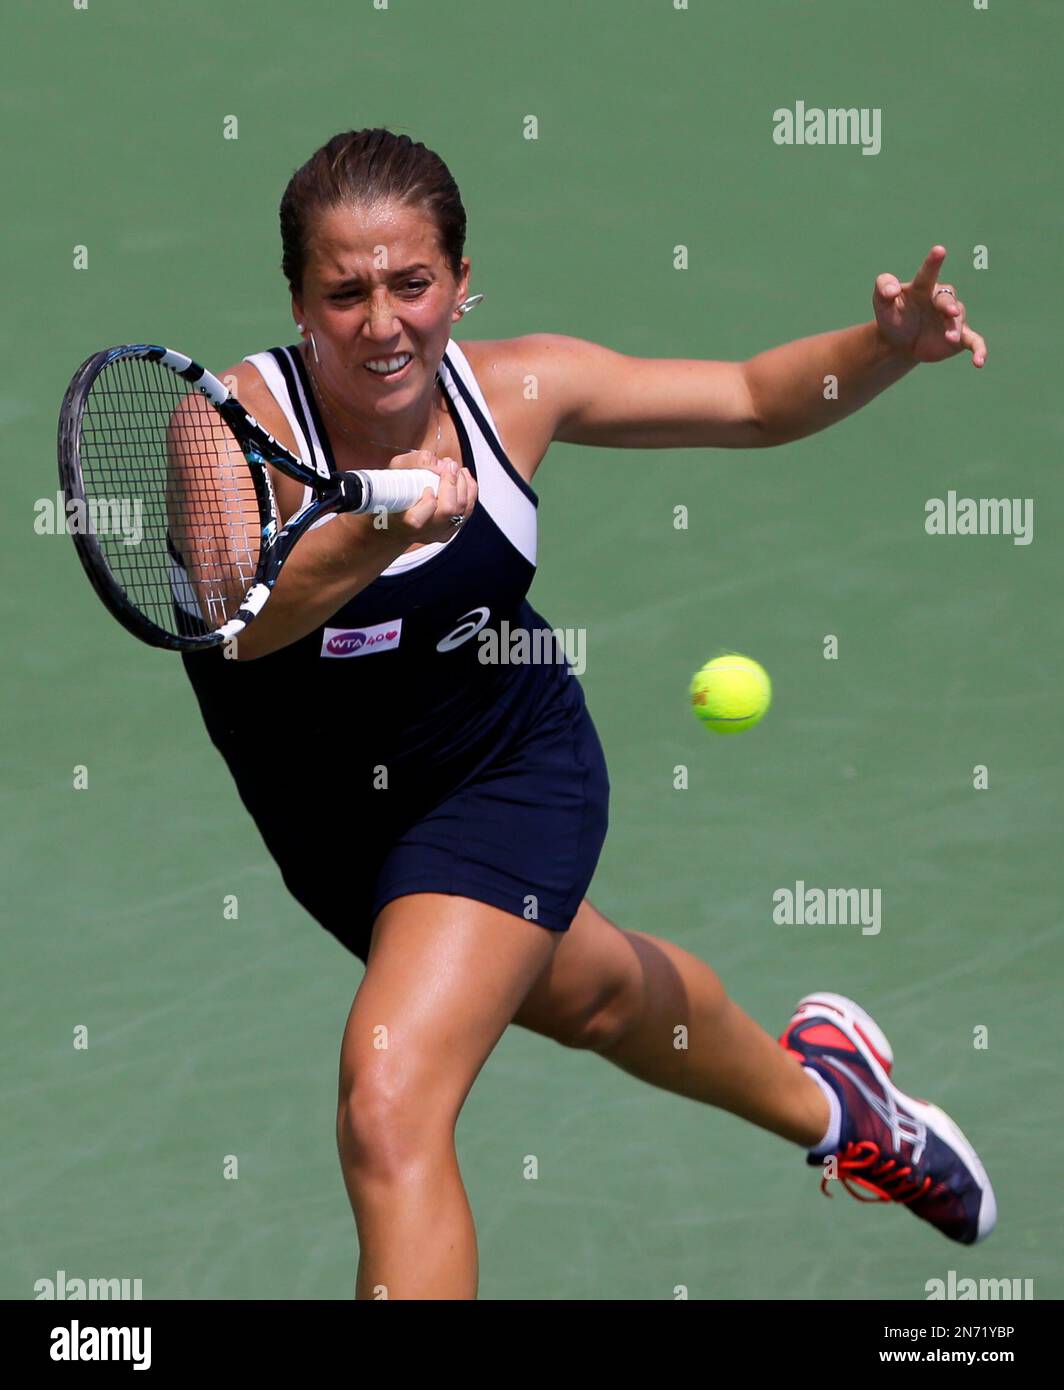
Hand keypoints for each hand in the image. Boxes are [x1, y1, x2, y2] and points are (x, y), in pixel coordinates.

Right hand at [389, 451, 477, 544]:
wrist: (395, 523)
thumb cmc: (393, 494)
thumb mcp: (395, 472)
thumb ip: (415, 464)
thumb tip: (440, 463)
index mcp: (403, 521)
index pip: (417, 519)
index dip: (427, 502)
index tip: (427, 487)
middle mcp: (423, 531)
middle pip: (447, 511)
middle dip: (452, 483)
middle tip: (449, 465)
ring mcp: (439, 533)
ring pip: (462, 510)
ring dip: (463, 484)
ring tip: (455, 468)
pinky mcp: (451, 531)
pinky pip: (468, 511)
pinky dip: (469, 490)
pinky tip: (463, 477)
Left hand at [873, 246, 986, 366]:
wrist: (899, 342)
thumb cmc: (893, 315)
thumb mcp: (881, 303)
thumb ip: (883, 289)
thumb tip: (891, 290)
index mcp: (922, 288)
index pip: (927, 274)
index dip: (933, 262)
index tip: (939, 250)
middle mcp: (940, 300)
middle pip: (947, 299)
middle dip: (949, 306)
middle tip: (950, 313)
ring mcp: (952, 319)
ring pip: (958, 321)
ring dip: (954, 329)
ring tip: (949, 338)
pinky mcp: (959, 338)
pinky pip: (974, 341)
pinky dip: (979, 350)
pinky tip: (979, 362)